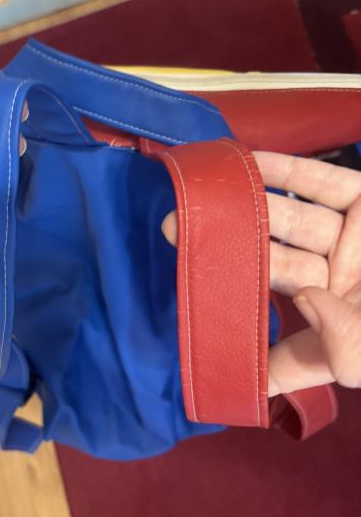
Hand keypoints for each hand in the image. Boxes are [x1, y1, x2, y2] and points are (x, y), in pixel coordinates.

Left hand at [162, 152, 360, 394]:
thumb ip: (330, 355)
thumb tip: (294, 330)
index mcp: (330, 320)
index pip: (273, 314)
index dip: (232, 307)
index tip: (185, 294)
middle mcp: (333, 277)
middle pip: (271, 254)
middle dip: (225, 240)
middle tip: (174, 226)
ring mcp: (351, 238)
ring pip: (291, 215)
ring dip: (248, 200)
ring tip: (204, 188)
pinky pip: (326, 182)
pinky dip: (291, 171)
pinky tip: (250, 161)